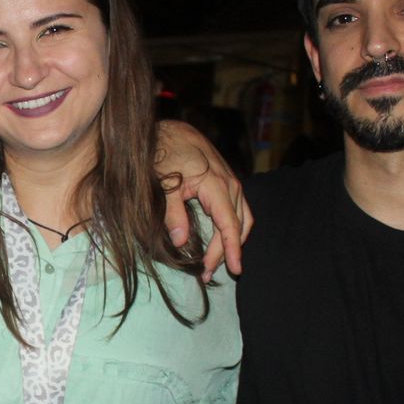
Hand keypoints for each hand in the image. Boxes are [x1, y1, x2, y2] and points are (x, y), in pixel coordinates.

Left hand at [156, 119, 252, 279]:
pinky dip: (231, 226)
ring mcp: (230, 180)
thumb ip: (172, 213)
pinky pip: (236, 207)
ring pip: (242, 216)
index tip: (234, 269)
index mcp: (216, 184)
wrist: (167, 129)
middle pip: (238, 224)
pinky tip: (219, 239)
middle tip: (208, 274)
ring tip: (214, 262)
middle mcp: (229, 183)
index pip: (229, 224)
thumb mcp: (162, 184)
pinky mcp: (225, 180)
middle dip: (227, 251)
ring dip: (231, 240)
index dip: (231, 249)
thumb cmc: (162, 154)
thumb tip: (181, 242)